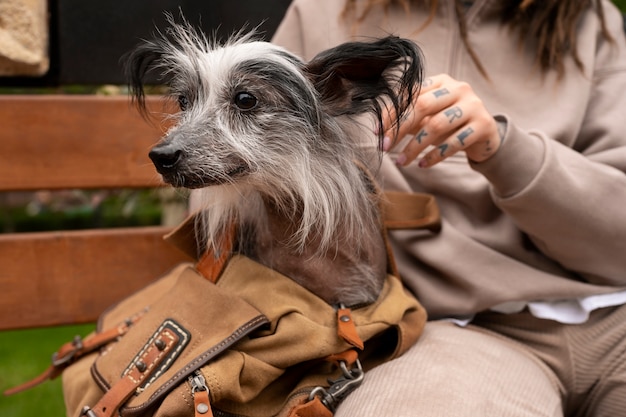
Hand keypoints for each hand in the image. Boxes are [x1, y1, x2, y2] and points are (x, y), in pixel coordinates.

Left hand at [381, 74, 501, 166]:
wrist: (485, 136)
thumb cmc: (450, 125)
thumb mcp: (428, 119)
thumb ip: (408, 119)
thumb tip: (380, 131)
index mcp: (441, 81)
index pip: (410, 94)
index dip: (391, 113)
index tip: (377, 132)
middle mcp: (458, 88)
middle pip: (422, 105)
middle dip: (399, 128)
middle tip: (385, 147)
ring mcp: (473, 105)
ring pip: (437, 125)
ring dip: (414, 146)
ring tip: (401, 161)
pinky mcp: (484, 125)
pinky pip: (454, 142)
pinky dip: (435, 155)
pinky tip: (422, 164)